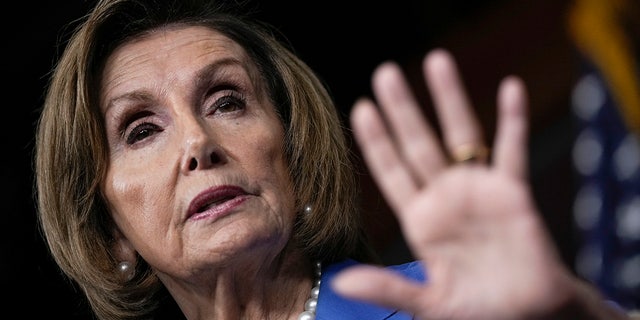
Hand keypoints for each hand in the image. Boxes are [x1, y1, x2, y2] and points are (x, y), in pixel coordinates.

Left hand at [333, 49, 577, 318]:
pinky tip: (509, 88)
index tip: (360, 107)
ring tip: (437, 60)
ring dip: (450, 100)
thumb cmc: (477, 310)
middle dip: (403, 109)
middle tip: (385, 72)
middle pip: (419, 144)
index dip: (377, 142)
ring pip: (462, 136)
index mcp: (420, 219)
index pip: (391, 172)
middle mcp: (444, 196)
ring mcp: (478, 190)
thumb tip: (341, 282)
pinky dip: (513, 121)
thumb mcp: (429, 301)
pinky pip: (513, 151)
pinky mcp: (513, 193)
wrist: (527, 316)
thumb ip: (388, 287)